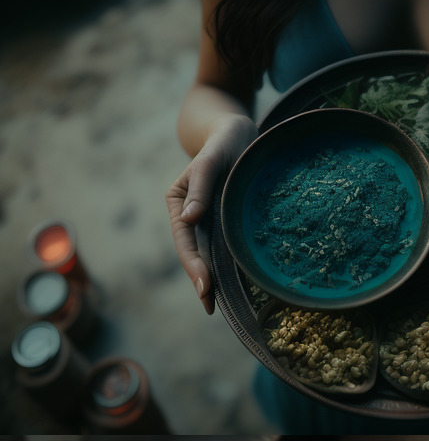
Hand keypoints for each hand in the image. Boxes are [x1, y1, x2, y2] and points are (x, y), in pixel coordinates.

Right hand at [166, 114, 256, 314]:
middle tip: (210, 306)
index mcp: (178, 203)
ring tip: (219, 305)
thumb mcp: (211, 160)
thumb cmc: (224, 143)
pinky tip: (239, 283)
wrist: (238, 133)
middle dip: (201, 280)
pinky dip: (229, 265)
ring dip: (214, 278)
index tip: (205, 287)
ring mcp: (209, 220)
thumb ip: (200, 186)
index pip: (185, 240)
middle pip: (195, 252)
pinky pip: (226, 246)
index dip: (193, 265)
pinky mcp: (227, 221)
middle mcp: (191, 215)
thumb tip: (190, 218)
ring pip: (210, 253)